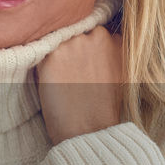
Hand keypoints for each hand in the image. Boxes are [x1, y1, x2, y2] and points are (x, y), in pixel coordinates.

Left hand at [36, 27, 124, 143]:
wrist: (90, 132)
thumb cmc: (106, 110)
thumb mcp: (121, 75)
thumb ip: (111, 54)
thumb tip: (99, 44)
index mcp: (117, 41)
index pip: (97, 33)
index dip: (89, 50)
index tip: (86, 65)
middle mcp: (98, 36)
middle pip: (78, 33)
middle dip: (74, 50)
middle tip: (73, 75)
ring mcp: (75, 43)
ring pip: (60, 41)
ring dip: (59, 56)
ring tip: (63, 81)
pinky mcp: (53, 55)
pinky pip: (42, 52)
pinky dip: (43, 66)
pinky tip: (51, 82)